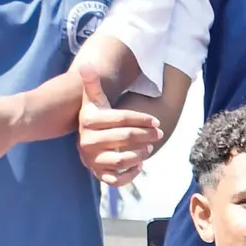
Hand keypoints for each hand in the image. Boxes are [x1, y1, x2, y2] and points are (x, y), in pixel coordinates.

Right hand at [75, 68, 160, 186]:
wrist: (86, 139)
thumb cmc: (96, 117)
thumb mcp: (94, 100)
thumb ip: (92, 84)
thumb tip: (87, 65)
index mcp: (89, 120)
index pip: (121, 118)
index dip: (141, 119)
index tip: (157, 121)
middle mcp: (87, 142)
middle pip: (124, 138)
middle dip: (145, 135)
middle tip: (158, 133)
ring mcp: (92, 159)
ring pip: (121, 160)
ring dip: (139, 154)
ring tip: (149, 148)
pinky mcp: (98, 174)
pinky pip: (115, 180)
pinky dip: (129, 175)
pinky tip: (139, 166)